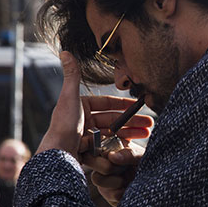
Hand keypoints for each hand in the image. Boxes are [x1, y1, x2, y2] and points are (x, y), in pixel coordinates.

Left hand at [36, 52, 152, 159]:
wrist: (58, 154)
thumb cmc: (63, 126)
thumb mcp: (70, 97)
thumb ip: (72, 75)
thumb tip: (65, 52)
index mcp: (80, 106)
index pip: (107, 103)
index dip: (124, 104)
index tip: (139, 105)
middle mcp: (83, 120)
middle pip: (113, 118)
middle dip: (133, 121)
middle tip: (149, 123)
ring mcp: (87, 135)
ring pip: (113, 132)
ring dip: (131, 133)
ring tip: (146, 134)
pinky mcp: (89, 149)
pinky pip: (109, 145)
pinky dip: (121, 144)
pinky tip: (133, 144)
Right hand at [82, 142, 144, 206]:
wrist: (158, 184)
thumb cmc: (149, 165)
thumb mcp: (141, 156)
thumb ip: (128, 154)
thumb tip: (111, 156)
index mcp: (110, 147)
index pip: (90, 143)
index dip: (91, 147)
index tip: (104, 153)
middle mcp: (103, 161)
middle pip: (89, 161)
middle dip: (107, 166)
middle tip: (122, 168)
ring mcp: (104, 178)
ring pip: (97, 178)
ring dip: (115, 180)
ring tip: (128, 180)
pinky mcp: (108, 193)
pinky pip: (108, 193)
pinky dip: (121, 192)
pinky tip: (129, 189)